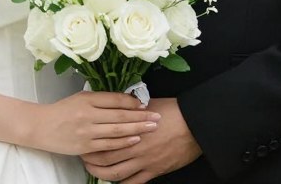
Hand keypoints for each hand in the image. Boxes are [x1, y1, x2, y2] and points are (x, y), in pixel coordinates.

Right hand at [29, 91, 161, 156]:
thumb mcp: (80, 98)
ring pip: (117, 130)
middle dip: (141, 116)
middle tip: (157, 116)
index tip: (145, 104)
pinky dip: (123, 141)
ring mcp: (87, 132)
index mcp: (87, 99)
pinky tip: (135, 139)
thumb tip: (124, 101)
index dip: (132, 102)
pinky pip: (109, 144)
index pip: (115, 99)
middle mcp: (88, 114)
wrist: (40, 126)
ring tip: (152, 127)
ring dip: (137, 128)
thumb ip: (100, 99)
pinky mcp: (85, 146)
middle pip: (120, 115)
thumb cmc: (62, 110)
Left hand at [81, 98, 200, 183]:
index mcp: (130, 128)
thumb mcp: (148, 105)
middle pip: (104, 158)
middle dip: (91, 160)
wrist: (196, 124)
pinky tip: (116, 183)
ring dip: (102, 174)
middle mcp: (134, 147)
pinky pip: (134, 183)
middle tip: (84, 158)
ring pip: (116, 174)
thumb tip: (118, 105)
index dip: (91, 142)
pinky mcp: (155, 171)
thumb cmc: (174, 111)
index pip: (103, 139)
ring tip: (95, 171)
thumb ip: (130, 109)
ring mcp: (144, 161)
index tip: (84, 141)